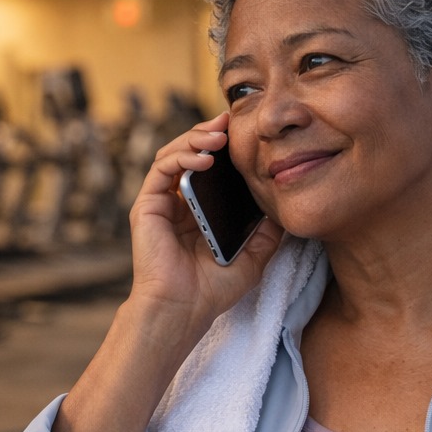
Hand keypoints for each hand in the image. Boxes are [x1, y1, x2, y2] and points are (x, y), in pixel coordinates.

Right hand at [51, 112, 284, 431]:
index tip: (246, 132)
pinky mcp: (146, 206)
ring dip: (196, 138)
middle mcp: (178, 202)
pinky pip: (162, 169)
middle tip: (232, 121)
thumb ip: (266, 233)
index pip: (210, 166)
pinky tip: (205, 156)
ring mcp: (161, 202)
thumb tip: (284, 208)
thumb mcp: (253, 257)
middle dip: (210, 132)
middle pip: (191, 152)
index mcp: (199, 210)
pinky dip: (182, 156)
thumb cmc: (212, 290)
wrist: (183, 311)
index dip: (226, 146)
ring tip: (220, 134)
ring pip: (174, 153)